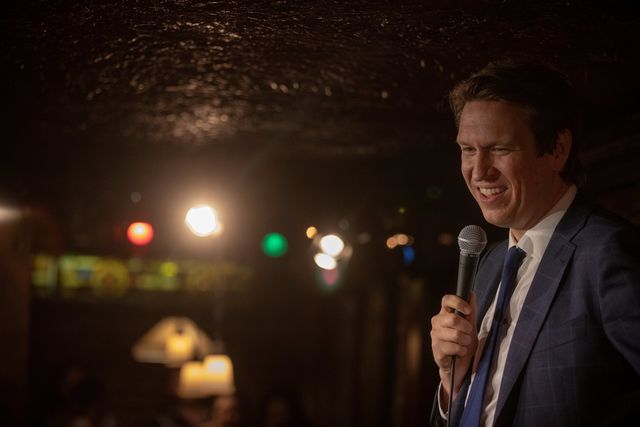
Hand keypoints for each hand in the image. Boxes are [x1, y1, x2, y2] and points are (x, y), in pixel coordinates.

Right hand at [430, 292, 477, 408]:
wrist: (460, 365)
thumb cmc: (463, 343)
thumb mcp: (470, 326)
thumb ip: (470, 311)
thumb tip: (472, 293)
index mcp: (444, 314)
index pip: (446, 300)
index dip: (458, 303)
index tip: (468, 310)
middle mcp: (437, 323)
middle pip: (452, 318)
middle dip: (466, 327)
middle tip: (469, 333)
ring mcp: (435, 336)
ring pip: (454, 334)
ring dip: (465, 341)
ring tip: (465, 344)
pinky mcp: (436, 350)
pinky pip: (453, 347)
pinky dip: (462, 351)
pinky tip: (460, 353)